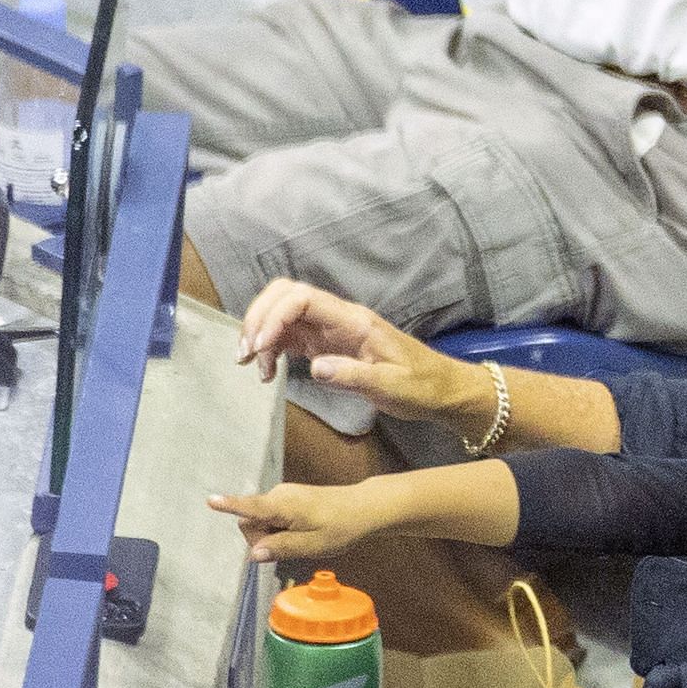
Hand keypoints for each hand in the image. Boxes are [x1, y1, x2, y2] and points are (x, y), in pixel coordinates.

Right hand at [207, 481, 380, 562]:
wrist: (362, 508)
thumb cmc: (340, 527)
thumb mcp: (313, 545)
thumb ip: (282, 548)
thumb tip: (254, 554)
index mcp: (283, 506)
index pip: (251, 507)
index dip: (230, 506)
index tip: (210, 501)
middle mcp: (278, 496)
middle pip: (250, 522)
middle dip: (261, 539)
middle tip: (291, 547)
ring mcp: (282, 495)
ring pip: (260, 521)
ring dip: (272, 536)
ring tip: (300, 538)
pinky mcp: (286, 498)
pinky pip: (271, 517)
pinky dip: (279, 529)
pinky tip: (300, 532)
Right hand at [238, 279, 474, 423]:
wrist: (441, 391)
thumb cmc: (422, 387)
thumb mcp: (392, 387)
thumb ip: (354, 376)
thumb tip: (316, 368)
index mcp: (354, 321)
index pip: (302, 300)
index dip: (274, 317)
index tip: (260, 349)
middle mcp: (338, 319)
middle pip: (286, 296)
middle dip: (258, 317)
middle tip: (245, 354)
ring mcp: (331, 331)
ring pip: (284, 313)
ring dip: (260, 332)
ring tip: (250, 365)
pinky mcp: (328, 346)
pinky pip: (291, 335)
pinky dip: (272, 347)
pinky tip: (266, 370)